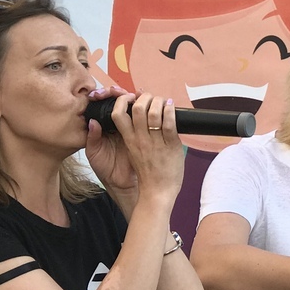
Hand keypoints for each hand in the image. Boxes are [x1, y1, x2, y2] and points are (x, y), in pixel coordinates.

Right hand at [85, 87, 183, 208]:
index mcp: (129, 140)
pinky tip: (171, 106)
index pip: (118, 114)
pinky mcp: (170, 146)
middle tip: (152, 98)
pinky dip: (170, 111)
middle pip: (138, 109)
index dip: (124, 100)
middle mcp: (140, 140)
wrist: (157, 193)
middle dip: (146, 97)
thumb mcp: (133, 152)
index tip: (132, 97)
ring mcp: (155, 143)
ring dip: (159, 101)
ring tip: (163, 101)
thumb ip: (133, 134)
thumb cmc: (148, 173)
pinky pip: (169, 123)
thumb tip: (138, 115)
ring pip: (153, 113)